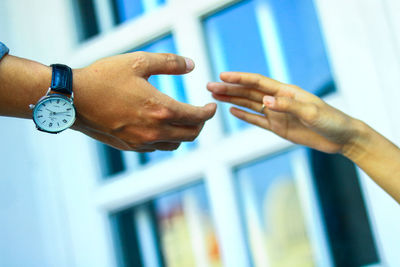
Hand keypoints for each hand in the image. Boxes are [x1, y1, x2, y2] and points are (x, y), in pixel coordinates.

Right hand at [72, 52, 216, 151]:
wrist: (73, 99)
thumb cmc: (104, 77)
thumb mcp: (138, 61)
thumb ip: (169, 63)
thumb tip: (192, 65)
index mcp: (161, 109)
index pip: (197, 117)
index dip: (208, 112)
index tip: (211, 106)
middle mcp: (154, 131)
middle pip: (190, 135)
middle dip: (200, 124)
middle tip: (200, 113)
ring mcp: (141, 142)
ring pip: (174, 145)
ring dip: (183, 134)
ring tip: (181, 120)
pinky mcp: (129, 147)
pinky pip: (156, 148)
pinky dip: (165, 139)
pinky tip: (159, 127)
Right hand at [207, 72, 360, 153]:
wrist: (342, 138)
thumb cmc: (331, 121)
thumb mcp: (312, 113)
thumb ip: (288, 106)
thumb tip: (264, 101)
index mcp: (286, 92)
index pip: (258, 82)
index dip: (239, 78)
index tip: (222, 76)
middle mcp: (278, 100)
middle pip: (249, 92)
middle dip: (229, 89)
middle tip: (209, 86)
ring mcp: (277, 114)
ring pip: (249, 104)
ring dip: (232, 100)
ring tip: (214, 96)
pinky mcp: (278, 128)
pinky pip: (257, 120)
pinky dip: (244, 115)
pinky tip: (232, 110)